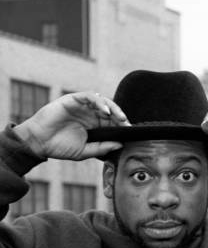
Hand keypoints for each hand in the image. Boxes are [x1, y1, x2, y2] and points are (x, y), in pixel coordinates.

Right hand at [13, 92, 130, 159]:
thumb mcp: (84, 151)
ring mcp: (81, 106)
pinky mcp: (72, 100)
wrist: (38, 143)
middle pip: (110, 111)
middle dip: (120, 117)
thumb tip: (120, 144)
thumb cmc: (59, 147)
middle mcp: (89, 114)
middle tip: (127, 124)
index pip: (112, 122)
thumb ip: (102, 148)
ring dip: (113, 108)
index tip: (130, 132)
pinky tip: (105, 111)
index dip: (122, 125)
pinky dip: (99, 102)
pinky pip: (89, 96)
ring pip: (103, 102)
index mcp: (93, 125)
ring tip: (120, 118)